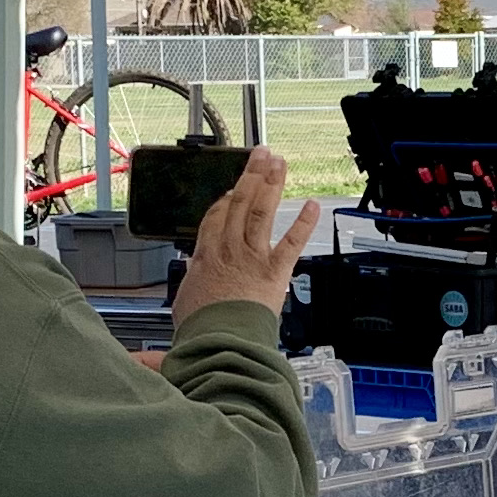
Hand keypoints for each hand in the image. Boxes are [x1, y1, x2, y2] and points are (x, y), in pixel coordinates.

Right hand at [174, 150, 320, 324]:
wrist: (221, 341)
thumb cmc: (202, 329)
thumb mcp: (185, 304)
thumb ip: (190, 288)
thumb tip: (184, 293)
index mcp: (207, 255)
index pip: (217, 215)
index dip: (227, 197)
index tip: (234, 186)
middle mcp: (230, 248)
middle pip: (241, 202)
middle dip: (252, 175)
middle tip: (261, 155)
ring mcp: (254, 256)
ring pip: (262, 211)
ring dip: (272, 184)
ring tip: (279, 163)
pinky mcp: (275, 270)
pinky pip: (292, 241)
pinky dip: (303, 222)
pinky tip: (311, 205)